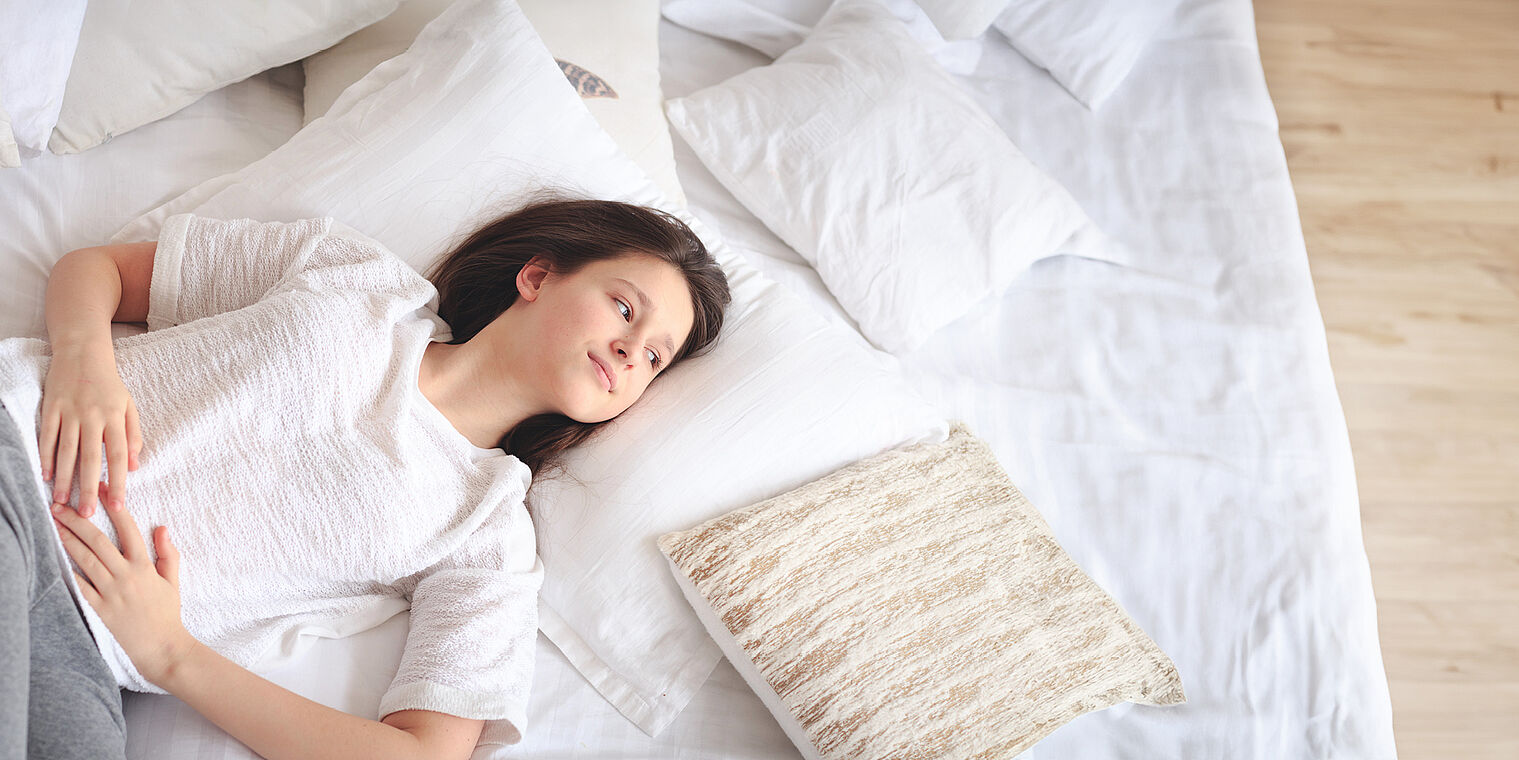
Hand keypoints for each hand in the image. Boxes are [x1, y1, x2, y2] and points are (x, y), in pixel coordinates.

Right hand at [40, 341, 143, 516]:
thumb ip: (133, 436)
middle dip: (89, 488)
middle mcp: (94, 416)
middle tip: (87, 514)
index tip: (118, 505)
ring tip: (62, 502)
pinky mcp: (52, 407)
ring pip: (67, 451)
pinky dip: (47, 457)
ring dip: (64, 479)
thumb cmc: (109, 385)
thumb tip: (134, 466)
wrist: (83, 353)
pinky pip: (48, 436)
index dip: (118, 482)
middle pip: (91, 458)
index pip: (118, 456)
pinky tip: (46, 476)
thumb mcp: (129, 406)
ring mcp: (70, 412)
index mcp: (116, 417)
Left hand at [52, 487, 194, 685]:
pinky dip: (68, 571)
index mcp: (145, 566)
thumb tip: (161, 528)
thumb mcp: (173, 580)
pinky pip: (80, 587)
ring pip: (85, 560)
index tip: (101, 491)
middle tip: (60, 505)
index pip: (127, 529)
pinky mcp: (100, 608)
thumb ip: (168, 553)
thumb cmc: (168, 613)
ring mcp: (111, 592)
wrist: (161, 647)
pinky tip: (55, 557)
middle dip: (78, 520)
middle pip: (98, 541)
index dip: (114, 507)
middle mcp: (126, 576)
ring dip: (68, 540)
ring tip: (54, 524)